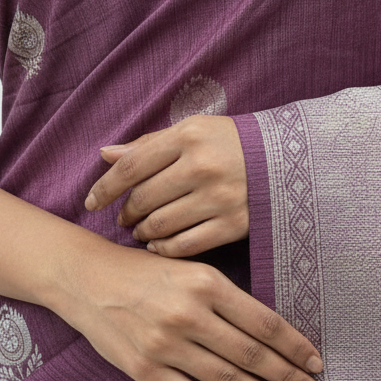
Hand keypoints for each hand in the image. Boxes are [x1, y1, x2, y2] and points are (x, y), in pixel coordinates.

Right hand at [60, 241, 321, 380]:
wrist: (88, 279)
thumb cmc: (149, 271)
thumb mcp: (194, 269)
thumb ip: (229, 299)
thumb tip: (274, 333)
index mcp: (207, 282)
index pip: (263, 322)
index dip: (294, 345)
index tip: (315, 361)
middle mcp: (188, 314)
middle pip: (251, 354)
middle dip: (286, 376)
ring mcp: (165, 345)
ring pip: (227, 379)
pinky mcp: (145, 370)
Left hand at [86, 115, 246, 256]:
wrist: (288, 160)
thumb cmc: (232, 142)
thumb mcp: (194, 130)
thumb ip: (150, 144)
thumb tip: (105, 155)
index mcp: (190, 136)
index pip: (132, 165)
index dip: (105, 187)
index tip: (92, 202)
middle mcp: (202, 166)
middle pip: (143, 199)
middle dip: (127, 212)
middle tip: (125, 217)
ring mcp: (219, 197)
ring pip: (160, 225)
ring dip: (144, 232)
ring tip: (143, 230)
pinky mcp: (233, 224)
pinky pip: (184, 246)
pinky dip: (164, 249)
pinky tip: (160, 244)